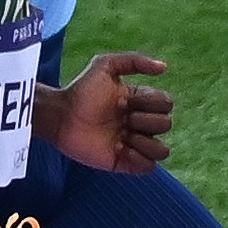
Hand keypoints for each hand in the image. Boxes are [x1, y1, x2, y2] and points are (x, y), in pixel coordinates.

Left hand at [39, 51, 171, 172]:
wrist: (60, 114)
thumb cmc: (81, 89)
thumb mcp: (106, 65)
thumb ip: (135, 61)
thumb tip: (164, 67)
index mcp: (141, 102)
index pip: (167, 103)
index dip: (149, 102)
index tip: (123, 99)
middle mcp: (140, 124)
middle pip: (166, 125)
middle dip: (145, 120)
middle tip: (122, 117)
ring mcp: (133, 144)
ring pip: (162, 150)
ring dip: (146, 142)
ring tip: (124, 137)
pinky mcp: (123, 162)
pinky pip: (149, 167)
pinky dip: (139, 159)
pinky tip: (119, 149)